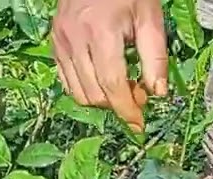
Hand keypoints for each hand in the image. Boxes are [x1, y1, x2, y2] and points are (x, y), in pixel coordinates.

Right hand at [51, 0, 168, 131]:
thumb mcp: (151, 19)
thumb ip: (155, 58)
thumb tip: (157, 93)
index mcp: (100, 33)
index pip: (112, 85)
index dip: (127, 110)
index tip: (139, 125)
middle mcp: (74, 39)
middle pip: (95, 93)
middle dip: (119, 104)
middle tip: (139, 93)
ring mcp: (60, 40)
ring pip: (78, 91)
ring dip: (102, 99)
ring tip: (124, 85)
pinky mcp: (54, 41)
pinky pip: (66, 79)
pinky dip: (86, 88)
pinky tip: (104, 79)